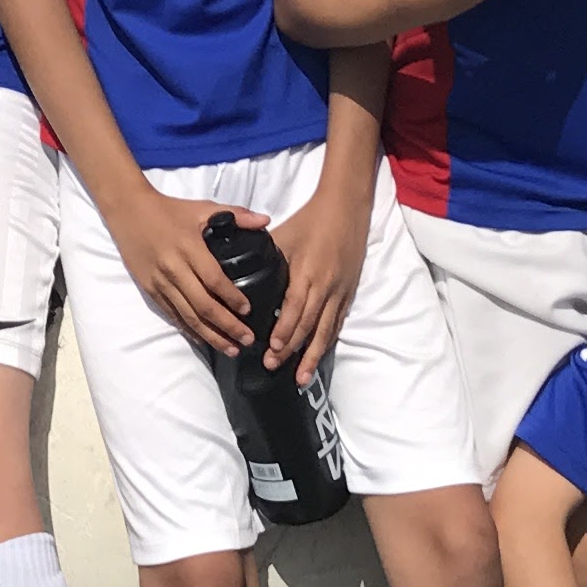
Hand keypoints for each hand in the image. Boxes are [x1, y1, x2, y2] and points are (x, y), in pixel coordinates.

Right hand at [110, 188, 256, 354]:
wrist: (128, 211)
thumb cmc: (169, 210)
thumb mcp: (203, 207)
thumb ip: (237, 215)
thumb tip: (266, 221)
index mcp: (189, 248)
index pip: (214, 280)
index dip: (232, 298)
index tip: (248, 311)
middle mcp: (174, 269)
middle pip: (203, 305)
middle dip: (227, 326)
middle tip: (247, 340)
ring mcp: (160, 282)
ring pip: (188, 316)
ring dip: (211, 335)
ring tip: (231, 348)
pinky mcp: (150, 289)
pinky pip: (172, 314)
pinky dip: (189, 330)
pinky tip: (204, 339)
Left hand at [266, 176, 369, 378]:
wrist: (346, 208)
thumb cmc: (310, 220)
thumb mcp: (282, 236)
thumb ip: (264, 257)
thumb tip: (237, 274)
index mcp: (307, 272)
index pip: (294, 309)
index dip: (284, 332)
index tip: (271, 350)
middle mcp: (325, 286)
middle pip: (308, 325)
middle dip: (292, 350)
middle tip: (274, 368)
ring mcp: (339, 292)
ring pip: (326, 331)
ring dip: (312, 356)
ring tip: (301, 378)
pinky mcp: (348, 293)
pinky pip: (337, 323)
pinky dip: (327, 342)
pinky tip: (318, 356)